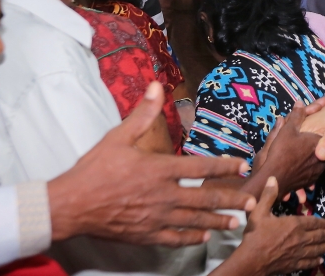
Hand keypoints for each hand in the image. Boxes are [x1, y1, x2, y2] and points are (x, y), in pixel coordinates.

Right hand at [47, 81, 255, 245]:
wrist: (72, 205)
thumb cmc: (94, 170)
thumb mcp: (118, 136)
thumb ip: (142, 113)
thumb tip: (157, 85)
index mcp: (160, 170)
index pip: (202, 169)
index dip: (226, 166)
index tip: (243, 166)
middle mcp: (164, 196)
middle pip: (206, 199)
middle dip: (232, 199)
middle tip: (252, 202)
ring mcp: (156, 218)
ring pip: (196, 221)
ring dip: (219, 220)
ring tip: (237, 222)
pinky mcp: (146, 235)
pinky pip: (176, 238)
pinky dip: (193, 238)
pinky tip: (204, 236)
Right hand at [221, 177, 324, 275]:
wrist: (252, 259)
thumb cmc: (256, 235)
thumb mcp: (259, 211)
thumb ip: (268, 195)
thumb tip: (273, 178)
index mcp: (293, 224)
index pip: (312, 222)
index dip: (320, 222)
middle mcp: (300, 238)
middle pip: (317, 236)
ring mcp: (298, 253)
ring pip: (316, 249)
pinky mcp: (294, 265)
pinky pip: (309, 262)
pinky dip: (316, 260)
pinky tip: (320, 260)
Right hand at [245, 104, 324, 202]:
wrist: (274, 178)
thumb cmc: (281, 152)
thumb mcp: (287, 130)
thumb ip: (296, 115)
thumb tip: (300, 102)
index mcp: (318, 142)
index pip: (324, 132)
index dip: (317, 129)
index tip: (311, 129)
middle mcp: (322, 157)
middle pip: (320, 146)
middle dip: (314, 143)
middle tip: (302, 142)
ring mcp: (317, 170)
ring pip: (317, 159)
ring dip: (311, 156)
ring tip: (298, 154)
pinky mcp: (311, 180)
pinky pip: (312, 170)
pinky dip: (307, 167)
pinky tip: (298, 165)